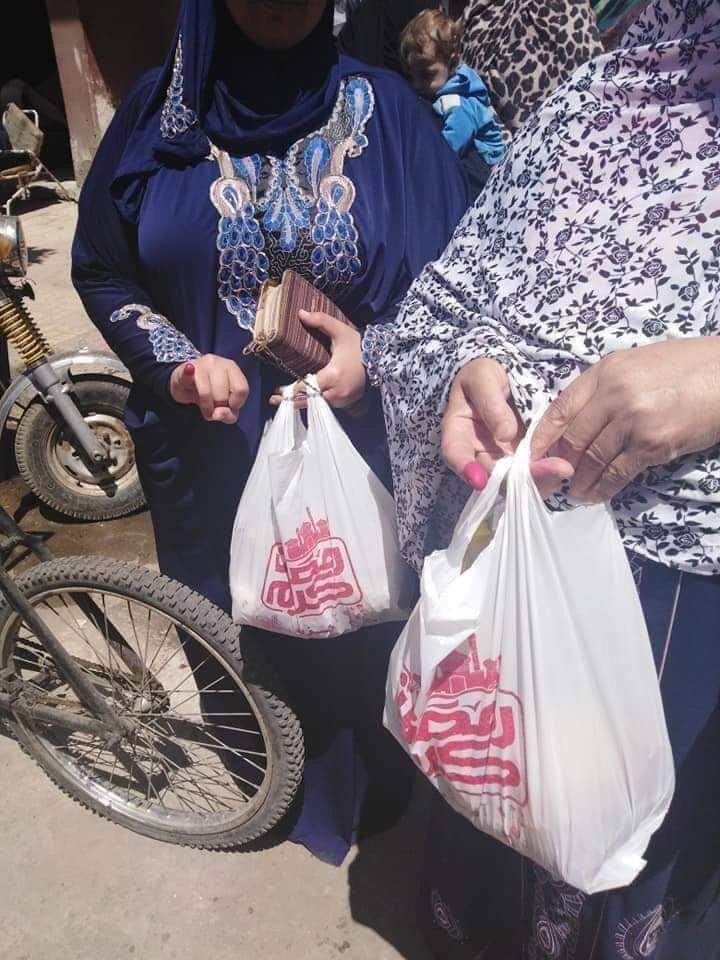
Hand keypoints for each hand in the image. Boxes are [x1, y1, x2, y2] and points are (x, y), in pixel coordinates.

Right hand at [169, 355, 248, 423]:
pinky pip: (188, 374)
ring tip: (203, 406)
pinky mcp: (186, 367)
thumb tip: (217, 414)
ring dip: (205, 406)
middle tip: (212, 406)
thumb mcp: (224, 405)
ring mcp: (202, 364)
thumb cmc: (209, 392)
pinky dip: (188, 374)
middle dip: (217, 407)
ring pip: (206, 393)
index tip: (228, 406)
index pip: (241, 389)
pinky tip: (189, 371)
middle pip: (223, 395)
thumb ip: (228, 415)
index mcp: (233, 369)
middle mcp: (220, 363)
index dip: (235, 404)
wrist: (183, 381)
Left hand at [269, 310, 365, 409]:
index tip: (277, 390)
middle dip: (291, 400)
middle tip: (273, 399)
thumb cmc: (359, 346)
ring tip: (285, 401)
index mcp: (333, 375)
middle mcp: (336, 392)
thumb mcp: (341, 331)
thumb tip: (301, 313)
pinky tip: (304, 400)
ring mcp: (342, 400)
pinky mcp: (346, 403)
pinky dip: (314, 403)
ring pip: (316, 405)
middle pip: (308, 400)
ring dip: (302, 402)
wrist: (381, 360)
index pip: (306, 387)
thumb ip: (321, 321)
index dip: (290, 390)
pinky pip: (326, 405)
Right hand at [442, 358, 572, 493]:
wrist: (506, 376)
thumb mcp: (483, 377)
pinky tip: (564, 466)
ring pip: (513, 479)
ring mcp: (500, 458)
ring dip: (537, 478)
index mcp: (458, 431)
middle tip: (546, 470)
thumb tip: (505, 434)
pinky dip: (547, 472)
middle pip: (490, 473)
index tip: (479, 480)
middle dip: (515, 478)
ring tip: (562, 468)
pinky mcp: (521, 460)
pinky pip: (531, 472)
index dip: (464, 468)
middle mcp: (477, 452)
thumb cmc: (486, 375)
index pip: (454, 453)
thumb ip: (490, 401)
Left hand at [531, 337, 719, 501]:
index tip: (532, 456)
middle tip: (550, 480)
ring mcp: (633, 420)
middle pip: (572, 437)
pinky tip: (595, 495)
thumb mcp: (634, 365)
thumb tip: (576, 420)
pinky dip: (603, 488)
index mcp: (605, 371)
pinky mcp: (653, 444)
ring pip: (592, 459)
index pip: (560, 408)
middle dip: (558, 463)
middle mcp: (614, 394)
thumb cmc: (684, 368)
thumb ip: (604, 389)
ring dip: (579, 480)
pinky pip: (618, 472)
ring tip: (572, 492)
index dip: (542, 437)